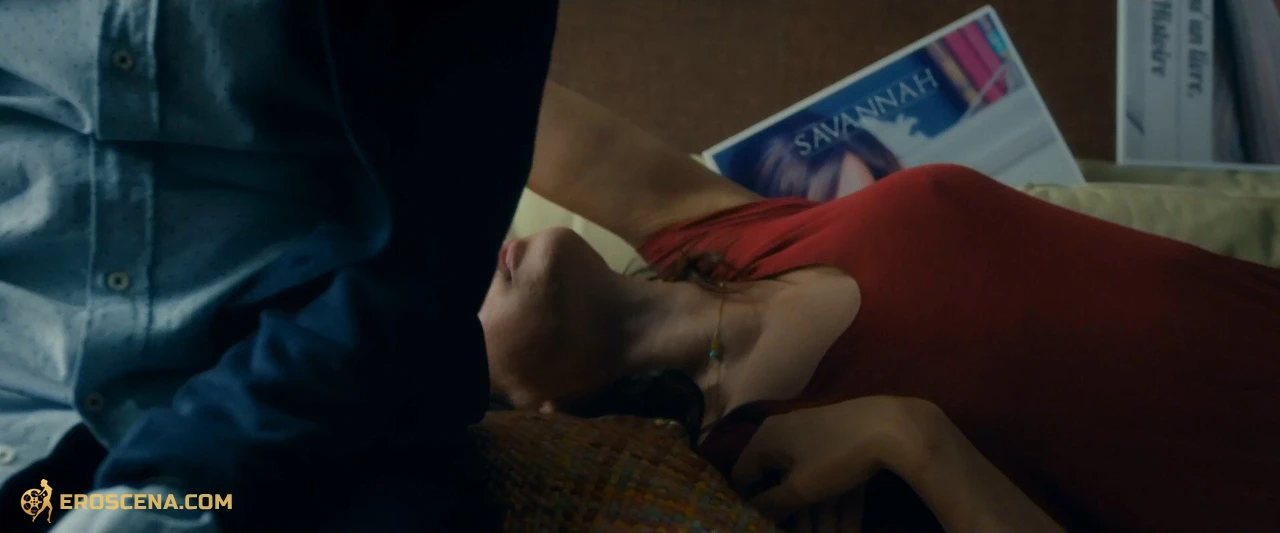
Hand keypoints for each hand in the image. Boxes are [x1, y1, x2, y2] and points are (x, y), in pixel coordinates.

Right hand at [731, 396, 940, 525]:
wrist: (892, 427)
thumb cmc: (835, 456)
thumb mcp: (801, 488)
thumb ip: (773, 504)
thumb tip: (753, 512)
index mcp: (768, 438)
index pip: (745, 475)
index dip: (750, 504)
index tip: (762, 525)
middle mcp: (787, 435)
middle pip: (783, 485)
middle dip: (797, 520)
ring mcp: (817, 440)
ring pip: (813, 486)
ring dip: (822, 519)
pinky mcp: (843, 446)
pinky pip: (833, 480)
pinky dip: (840, 506)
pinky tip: (851, 530)